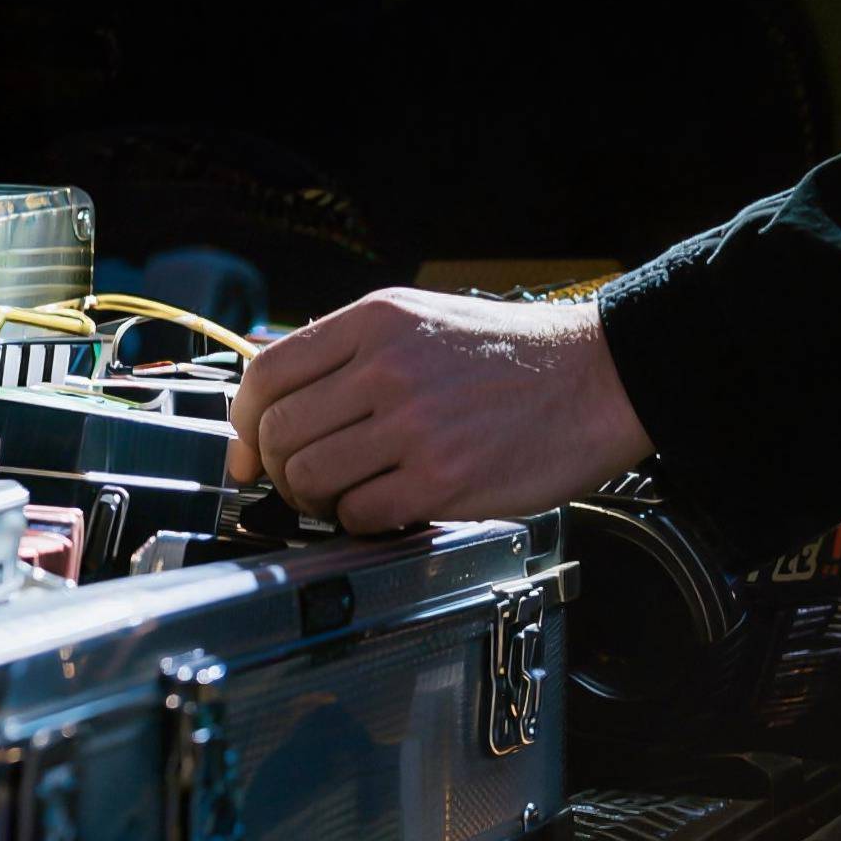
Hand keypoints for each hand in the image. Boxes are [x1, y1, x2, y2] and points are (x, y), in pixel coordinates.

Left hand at [231, 289, 653, 531]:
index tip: (250, 451)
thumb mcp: (422, 319)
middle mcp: (387, 367)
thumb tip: (266, 375)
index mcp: (376, 321)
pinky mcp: (442, 479)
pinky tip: (389, 505)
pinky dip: (360, 522)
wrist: (597, 379)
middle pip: (279, 435)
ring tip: (350, 494)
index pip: (267, 374)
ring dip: (318, 501)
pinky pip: (358, 515)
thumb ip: (346, 348)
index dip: (244, 423)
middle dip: (281, 470)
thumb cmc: (512, 355)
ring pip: (309, 480)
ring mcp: (413, 425)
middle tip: (308, 480)